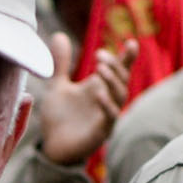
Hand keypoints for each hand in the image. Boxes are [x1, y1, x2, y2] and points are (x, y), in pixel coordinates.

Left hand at [35, 38, 134, 165]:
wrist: (51, 147)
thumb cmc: (59, 118)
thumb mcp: (57, 85)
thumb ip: (60, 63)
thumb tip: (59, 35)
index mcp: (100, 87)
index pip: (120, 69)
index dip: (128, 57)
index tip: (131, 42)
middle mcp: (107, 100)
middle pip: (122, 79)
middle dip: (114, 65)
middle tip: (98, 54)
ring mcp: (106, 116)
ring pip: (120, 96)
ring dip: (112, 81)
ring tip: (99, 68)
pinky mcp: (101, 132)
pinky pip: (110, 117)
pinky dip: (106, 104)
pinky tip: (98, 93)